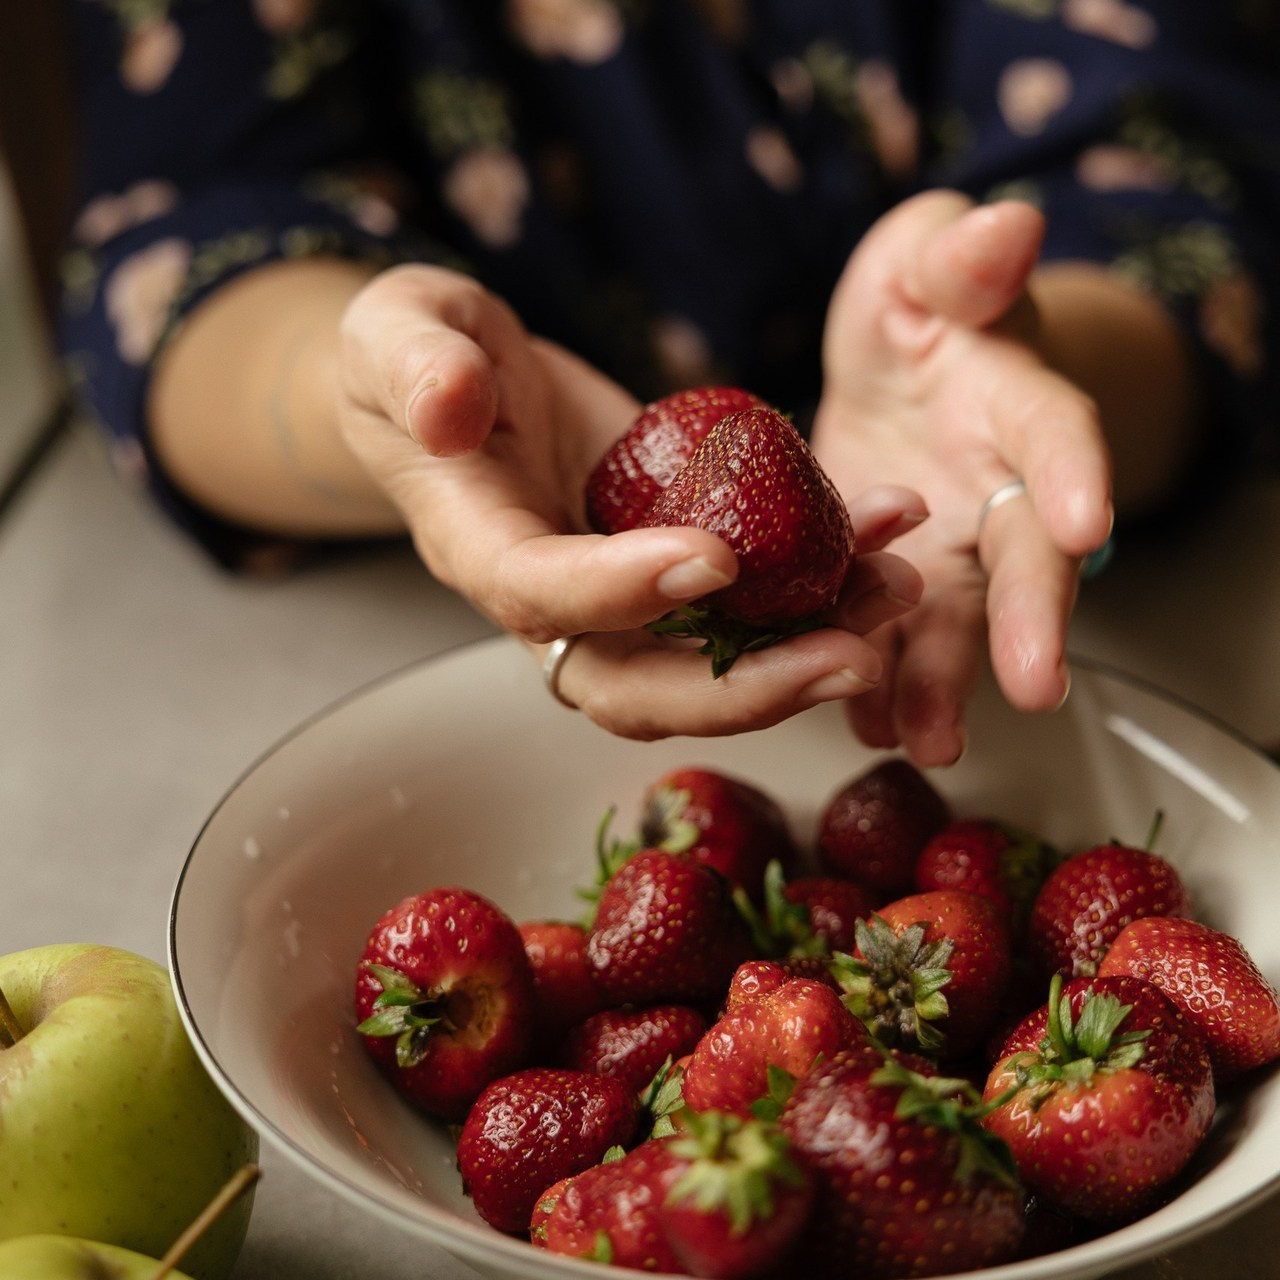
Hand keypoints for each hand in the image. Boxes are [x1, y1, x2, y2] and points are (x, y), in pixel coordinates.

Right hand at [337, 264, 925, 738]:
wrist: (463, 381)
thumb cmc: (415, 355)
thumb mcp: (395, 333)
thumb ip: (415, 367)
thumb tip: (450, 410)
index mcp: (479, 549)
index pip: (542, 597)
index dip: (621, 594)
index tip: (711, 560)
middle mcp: (553, 600)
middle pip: (643, 685)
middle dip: (748, 688)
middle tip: (852, 655)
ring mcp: (620, 595)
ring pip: (714, 661)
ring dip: (811, 643)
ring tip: (898, 588)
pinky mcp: (673, 565)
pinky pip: (750, 597)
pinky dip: (822, 575)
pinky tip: (884, 528)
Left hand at [811, 191, 1114, 766]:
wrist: (893, 377)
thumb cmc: (920, 309)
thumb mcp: (925, 265)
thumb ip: (960, 260)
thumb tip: (1006, 224)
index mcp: (1018, 403)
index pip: (1058, 433)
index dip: (1074, 475)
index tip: (1088, 521)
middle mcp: (1000, 491)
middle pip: (1024, 557)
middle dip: (1029, 619)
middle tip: (1032, 683)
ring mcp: (949, 549)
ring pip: (956, 619)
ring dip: (944, 681)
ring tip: (924, 737)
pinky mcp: (894, 583)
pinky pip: (890, 637)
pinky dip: (878, 683)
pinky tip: (861, 723)